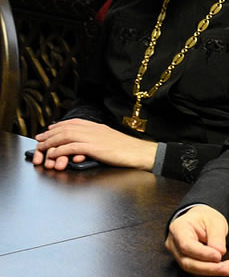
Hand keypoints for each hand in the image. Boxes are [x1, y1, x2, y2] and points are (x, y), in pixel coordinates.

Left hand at [33, 119, 157, 169]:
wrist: (140, 152)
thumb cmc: (129, 149)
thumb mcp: (111, 140)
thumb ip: (97, 140)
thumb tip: (85, 146)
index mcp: (98, 127)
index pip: (75, 122)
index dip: (60, 125)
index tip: (50, 128)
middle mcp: (94, 129)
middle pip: (66, 128)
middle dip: (50, 133)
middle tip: (40, 138)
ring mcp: (94, 138)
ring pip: (66, 136)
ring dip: (51, 141)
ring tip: (42, 146)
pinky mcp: (94, 147)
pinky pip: (72, 147)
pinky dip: (60, 150)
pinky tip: (54, 154)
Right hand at [165, 205, 228, 276]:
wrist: (200, 220)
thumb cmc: (205, 217)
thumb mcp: (215, 220)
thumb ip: (216, 236)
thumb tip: (220, 252)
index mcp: (178, 228)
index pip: (187, 245)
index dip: (202, 253)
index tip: (218, 256)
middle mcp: (174, 244)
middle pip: (188, 262)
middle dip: (209, 268)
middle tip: (227, 269)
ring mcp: (178, 255)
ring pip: (193, 269)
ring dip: (213, 271)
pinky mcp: (186, 262)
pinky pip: (199, 270)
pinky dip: (214, 270)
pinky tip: (228, 269)